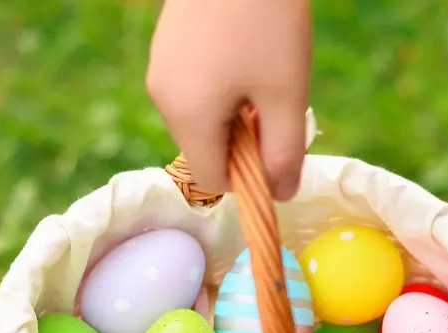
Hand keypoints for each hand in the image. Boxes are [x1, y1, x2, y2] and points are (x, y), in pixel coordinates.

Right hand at [147, 0, 311, 198]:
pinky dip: (225, 87)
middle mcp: (162, 96)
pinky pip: (197, 89)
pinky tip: (247, 52)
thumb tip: (281, 195)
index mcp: (187, 115)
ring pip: (204, 118)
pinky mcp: (168, 48)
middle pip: (207, 149)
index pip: (214, 180)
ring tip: (262, 70)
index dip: (251, 179)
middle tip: (276, 99)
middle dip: (245, 141)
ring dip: (238, 112)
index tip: (279, 149)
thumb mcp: (286, 94)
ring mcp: (160, 68)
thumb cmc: (266, 22)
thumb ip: (285, 153)